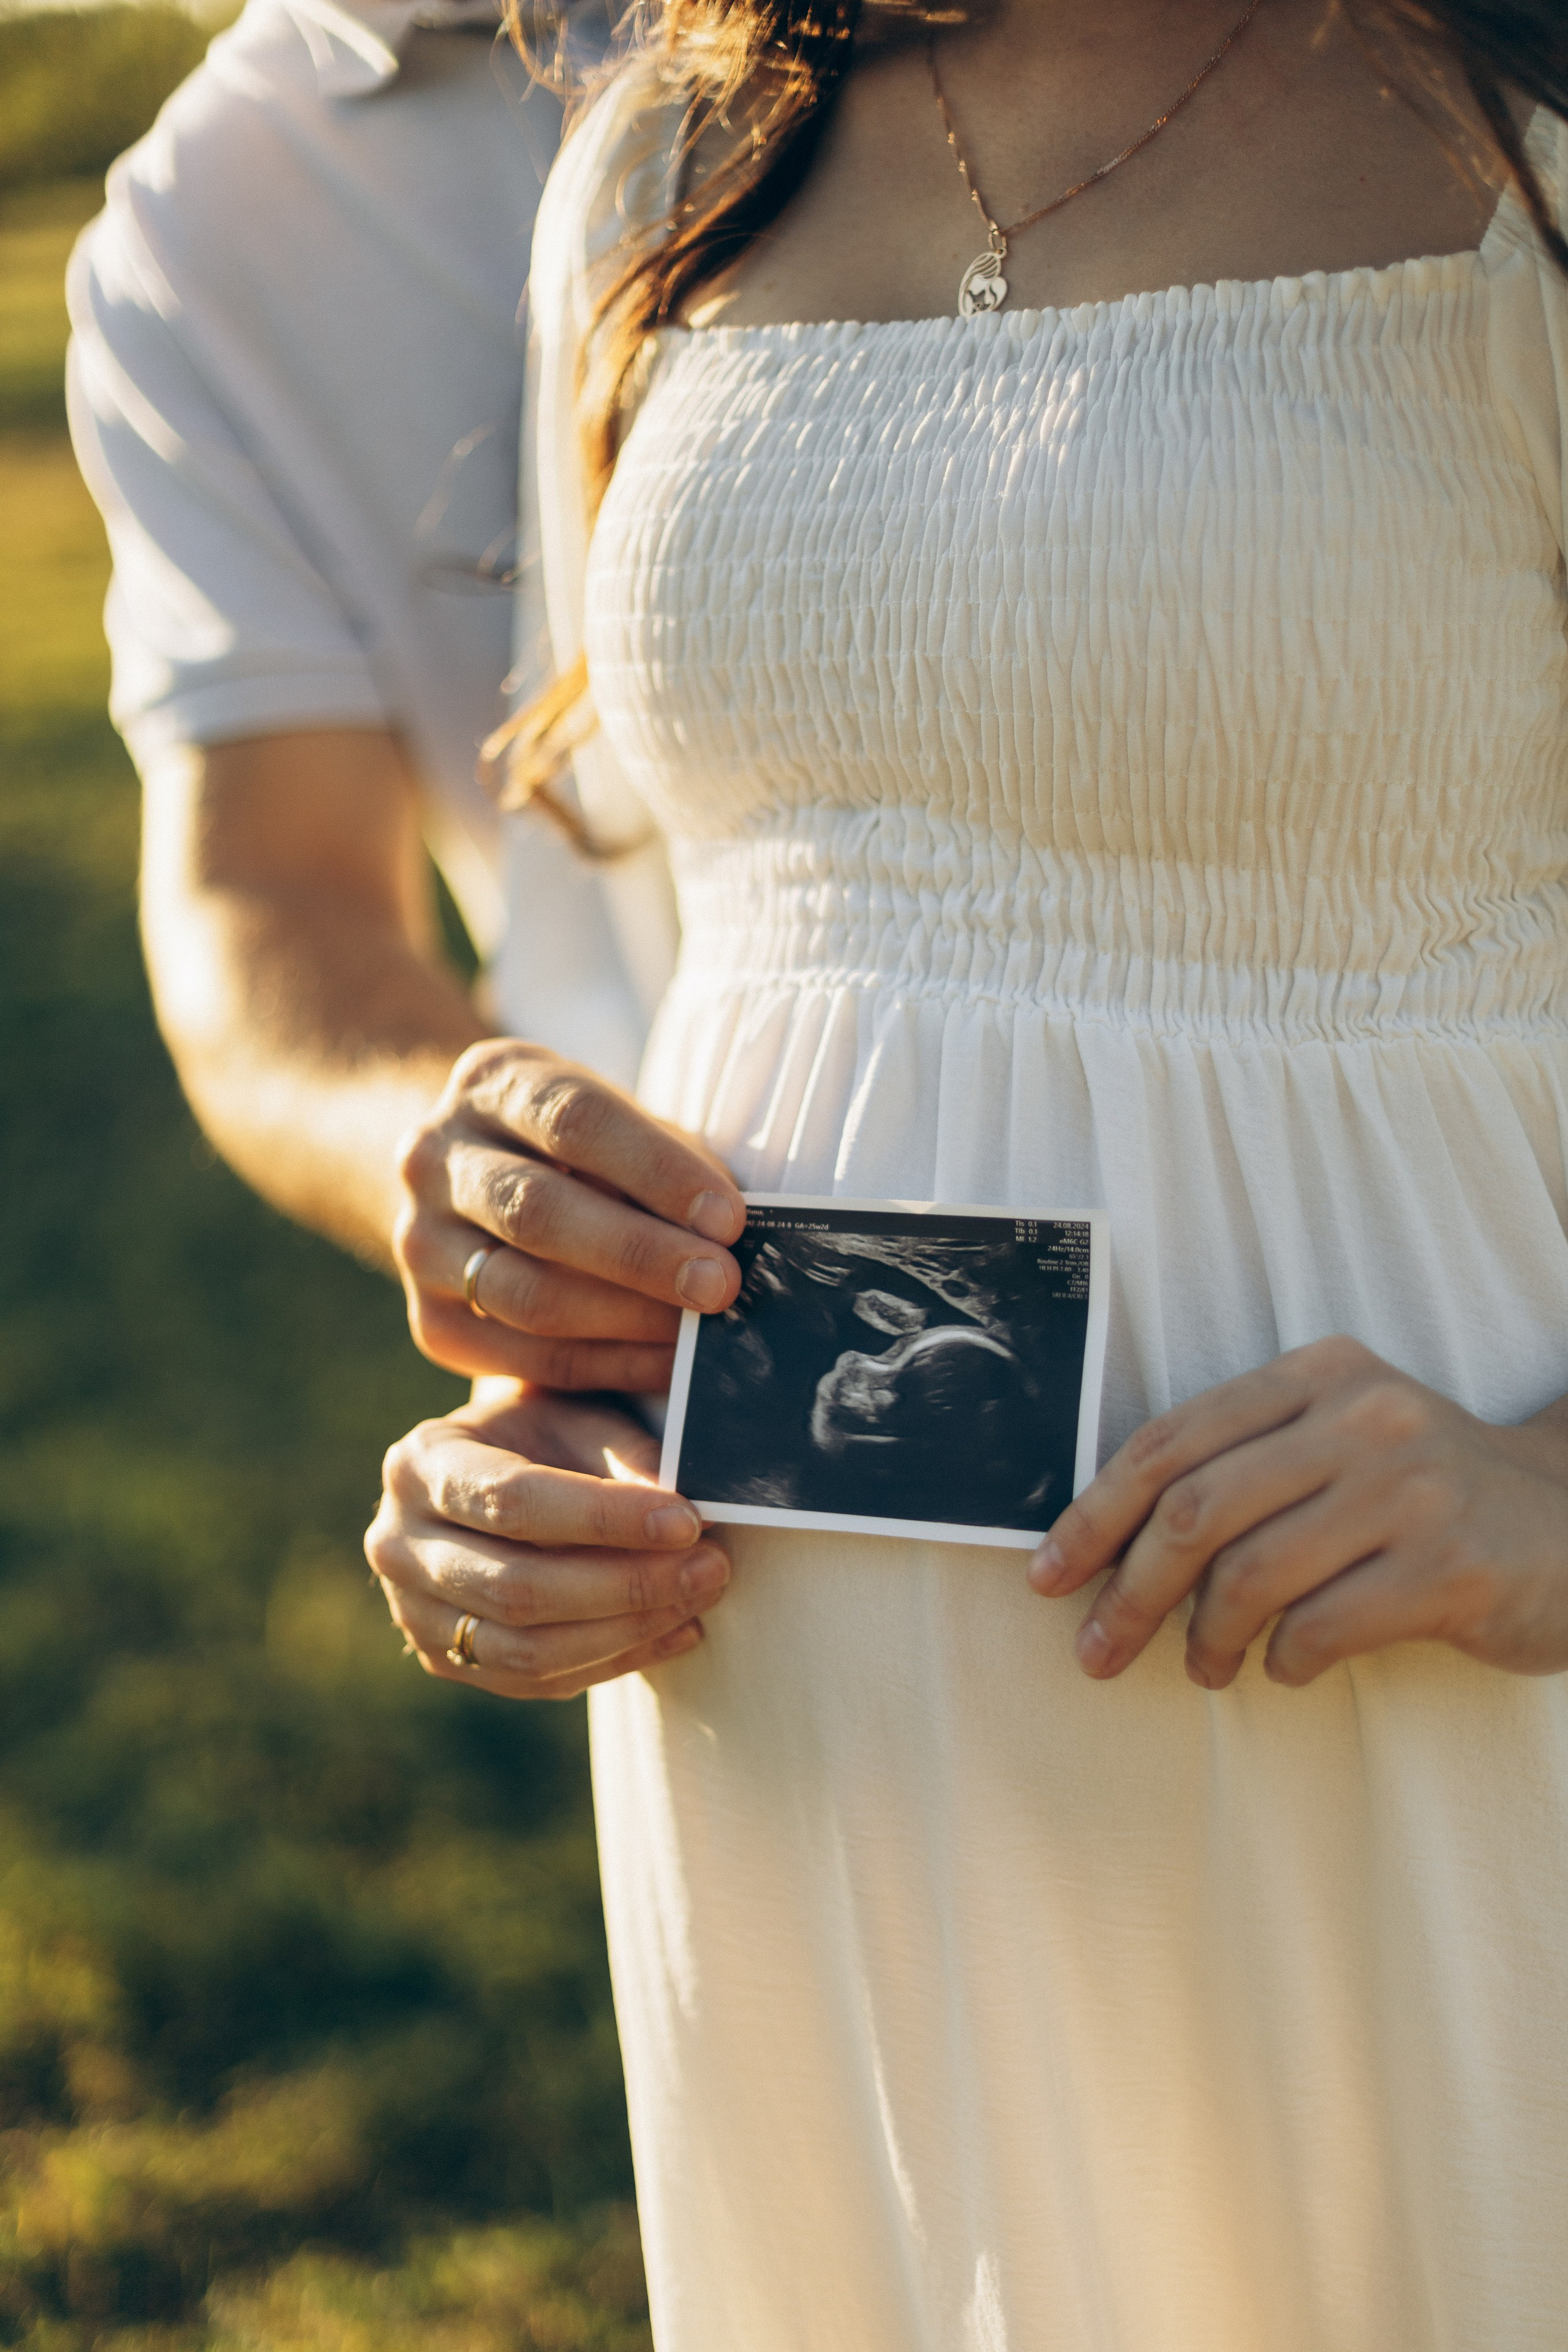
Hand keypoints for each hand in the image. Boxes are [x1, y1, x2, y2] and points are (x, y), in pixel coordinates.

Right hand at [365, 1381, 730, 1699]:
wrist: (492, 1468)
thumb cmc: (542, 1433)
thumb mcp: (577, 1418)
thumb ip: (626, 1456)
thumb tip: (684, 1510)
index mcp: (420, 1465)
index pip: (511, 1501)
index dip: (603, 1518)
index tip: (687, 1521)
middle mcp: (398, 1543)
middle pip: (517, 1588)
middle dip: (627, 1585)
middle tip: (711, 1567)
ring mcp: (412, 1612)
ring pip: (526, 1650)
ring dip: (628, 1630)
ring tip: (701, 1599)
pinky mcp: (443, 1660)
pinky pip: (535, 1680)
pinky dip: (614, 1661)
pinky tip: (677, 1631)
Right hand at [394, 1040, 745, 1388]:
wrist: (473, 1181)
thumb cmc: (582, 1150)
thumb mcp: (619, 1124)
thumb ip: (669, 1162)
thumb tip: (741, 1231)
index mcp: (492, 1082)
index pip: (574, 1119)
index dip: (656, 1170)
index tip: (729, 1217)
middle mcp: (434, 1157)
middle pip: (537, 1210)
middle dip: (640, 1254)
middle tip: (720, 1285)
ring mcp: (418, 1242)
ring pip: (524, 1293)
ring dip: (625, 1319)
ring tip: (698, 1334)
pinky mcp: (430, 1323)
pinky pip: (523, 1356)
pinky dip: (604, 1365)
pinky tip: (662, 1366)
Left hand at [1028, 1336, 1567, 1687]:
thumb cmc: (1424, 1496)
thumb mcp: (1337, 1443)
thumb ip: (1240, 1467)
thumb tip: (1105, 1543)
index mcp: (1319, 1373)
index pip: (1173, 1440)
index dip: (1096, 1513)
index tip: (1050, 1573)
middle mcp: (1364, 1417)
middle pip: (1195, 1509)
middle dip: (1127, 1590)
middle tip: (1097, 1650)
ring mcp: (1411, 1490)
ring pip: (1249, 1575)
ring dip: (1204, 1640)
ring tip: (1205, 1667)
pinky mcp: (1451, 1567)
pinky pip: (1320, 1629)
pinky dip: (1281, 1661)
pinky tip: (1283, 1666)